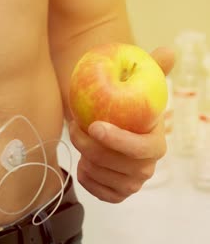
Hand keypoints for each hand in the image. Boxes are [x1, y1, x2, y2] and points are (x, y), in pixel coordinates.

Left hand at [70, 47, 174, 202]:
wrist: (111, 128)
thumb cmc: (124, 107)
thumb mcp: (138, 85)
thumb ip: (152, 69)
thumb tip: (169, 50)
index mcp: (155, 143)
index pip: (140, 148)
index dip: (118, 140)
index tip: (95, 126)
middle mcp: (146, 166)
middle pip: (114, 163)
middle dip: (88, 145)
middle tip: (74, 126)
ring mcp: (132, 182)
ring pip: (102, 177)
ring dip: (84, 157)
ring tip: (79, 139)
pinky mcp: (117, 193)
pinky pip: (97, 191)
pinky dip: (85, 177)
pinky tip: (83, 162)